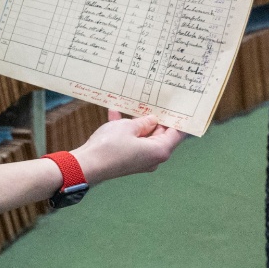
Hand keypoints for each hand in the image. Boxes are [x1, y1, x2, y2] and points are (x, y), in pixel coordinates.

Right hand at [69, 110, 185, 184]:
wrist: (88, 165)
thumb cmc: (110, 146)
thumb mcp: (128, 127)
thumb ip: (143, 122)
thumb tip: (152, 120)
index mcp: (159, 150)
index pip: (176, 134)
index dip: (178, 120)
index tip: (180, 108)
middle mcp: (153, 158)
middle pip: (160, 135)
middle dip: (155, 119)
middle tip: (154, 101)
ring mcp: (140, 160)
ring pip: (143, 137)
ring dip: (137, 123)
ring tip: (131, 107)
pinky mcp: (127, 160)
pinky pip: (131, 142)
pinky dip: (126, 131)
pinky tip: (115, 115)